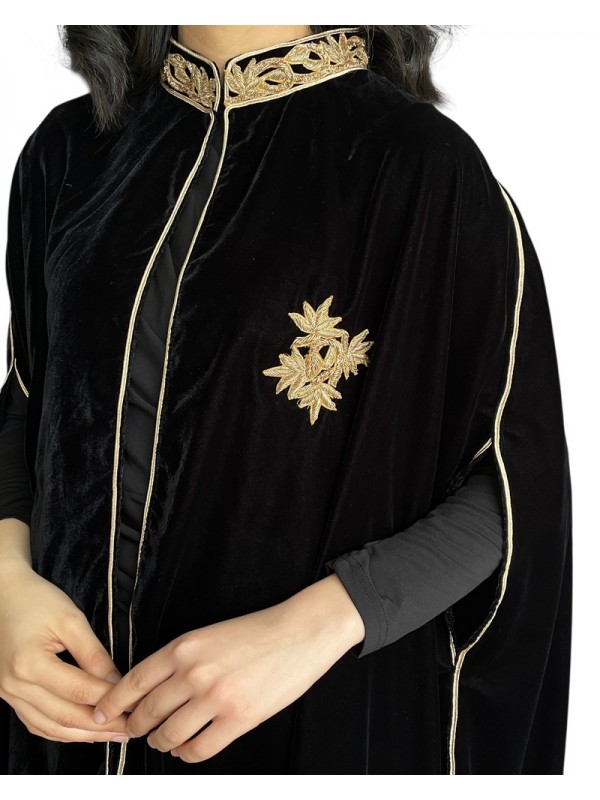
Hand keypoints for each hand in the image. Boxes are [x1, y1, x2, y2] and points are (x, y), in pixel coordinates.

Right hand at [0, 560, 130, 743]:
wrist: (3, 595)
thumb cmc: (36, 601)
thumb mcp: (71, 619)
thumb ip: (93, 653)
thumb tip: (116, 682)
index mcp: (30, 663)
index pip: (78, 691)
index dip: (109, 700)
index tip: (134, 705)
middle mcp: (16, 685)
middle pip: (65, 717)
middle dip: (101, 727)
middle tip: (131, 729)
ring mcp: (9, 694)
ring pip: (50, 727)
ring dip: (84, 736)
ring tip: (113, 735)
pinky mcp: (10, 696)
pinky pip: (38, 724)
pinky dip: (62, 732)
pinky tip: (84, 732)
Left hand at [92, 573, 364, 762]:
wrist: (300, 632)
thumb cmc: (258, 631)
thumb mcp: (210, 634)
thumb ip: (182, 659)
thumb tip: (154, 689)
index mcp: (184, 646)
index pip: (134, 681)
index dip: (113, 702)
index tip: (102, 714)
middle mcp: (194, 672)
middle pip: (147, 712)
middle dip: (135, 727)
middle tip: (133, 732)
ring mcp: (215, 698)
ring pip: (170, 735)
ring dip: (162, 743)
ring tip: (164, 741)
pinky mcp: (239, 719)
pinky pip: (200, 750)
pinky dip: (188, 754)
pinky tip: (189, 749)